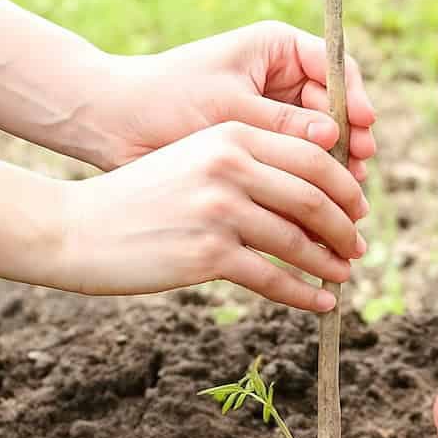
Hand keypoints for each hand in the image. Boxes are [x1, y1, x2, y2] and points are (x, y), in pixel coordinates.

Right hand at [49, 121, 366, 309]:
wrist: (79, 227)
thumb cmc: (141, 198)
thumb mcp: (195, 161)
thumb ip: (247, 165)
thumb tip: (311, 195)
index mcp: (230, 134)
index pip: (312, 155)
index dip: (344, 186)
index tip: (358, 208)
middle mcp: (228, 166)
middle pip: (314, 197)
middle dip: (346, 226)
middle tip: (358, 246)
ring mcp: (219, 210)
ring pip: (299, 241)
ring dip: (329, 262)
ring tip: (342, 275)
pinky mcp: (208, 255)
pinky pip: (274, 278)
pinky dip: (305, 294)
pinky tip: (321, 303)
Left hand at [83, 22, 376, 179]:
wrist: (116, 124)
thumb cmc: (167, 98)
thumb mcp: (230, 108)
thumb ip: (284, 124)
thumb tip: (335, 138)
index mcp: (276, 49)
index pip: (336, 67)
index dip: (355, 98)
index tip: (363, 126)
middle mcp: (281, 79)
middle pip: (337, 109)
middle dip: (350, 142)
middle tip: (359, 172)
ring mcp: (274, 115)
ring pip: (322, 143)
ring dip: (336, 171)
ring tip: (347, 198)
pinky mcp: (262, 149)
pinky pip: (298, 167)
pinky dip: (310, 188)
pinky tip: (321, 209)